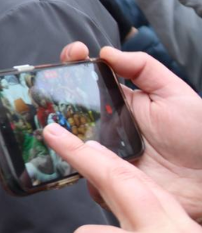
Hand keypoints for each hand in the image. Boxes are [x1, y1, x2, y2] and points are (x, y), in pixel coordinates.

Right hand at [59, 42, 201, 219]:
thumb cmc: (198, 137)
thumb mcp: (175, 94)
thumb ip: (144, 69)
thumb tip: (106, 52)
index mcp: (120, 102)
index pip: (89, 78)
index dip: (76, 62)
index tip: (75, 53)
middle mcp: (104, 126)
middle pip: (67, 107)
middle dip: (52, 93)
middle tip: (46, 85)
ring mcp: (101, 153)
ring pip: (66, 139)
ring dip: (54, 129)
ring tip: (48, 120)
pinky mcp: (102, 180)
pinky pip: (79, 171)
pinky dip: (70, 163)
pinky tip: (66, 152)